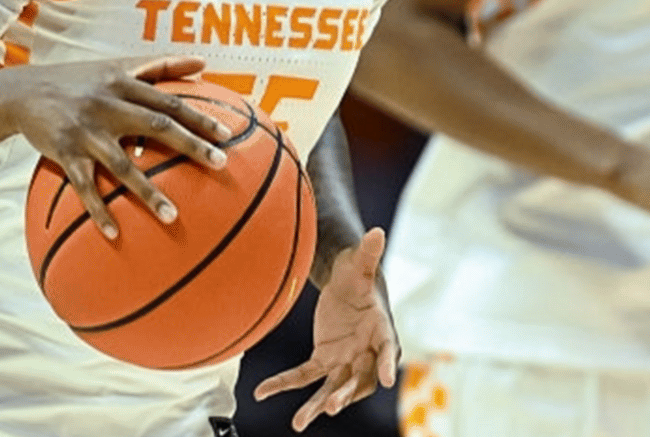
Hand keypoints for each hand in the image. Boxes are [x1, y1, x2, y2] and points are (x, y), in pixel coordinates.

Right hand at [7, 55, 230, 236]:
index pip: (169, 100)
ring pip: (122, 165)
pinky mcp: (64, 152)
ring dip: (148, 193)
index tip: (227, 135)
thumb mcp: (116, 66)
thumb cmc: (78, 80)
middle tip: (220, 164)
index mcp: (123, 83)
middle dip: (190, 145)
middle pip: (156, 126)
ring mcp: (86, 131)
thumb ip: (160, 66)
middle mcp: (108, 105)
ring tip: (172, 216)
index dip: (199, 117)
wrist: (22, 91)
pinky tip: (115, 233)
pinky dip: (99, 211)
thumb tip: (203, 62)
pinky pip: (85, 187)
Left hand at [253, 227, 398, 431]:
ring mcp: (345, 361)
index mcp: (381, 331)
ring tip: (299, 423)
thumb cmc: (359, 277)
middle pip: (358, 379)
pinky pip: (304, 375)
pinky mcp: (324, 361)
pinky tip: (262, 392)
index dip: (386, 364)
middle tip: (331, 407)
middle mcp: (366, 353)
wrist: (347, 287)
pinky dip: (284, 383)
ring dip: (316, 405)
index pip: (387, 349)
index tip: (387, 380)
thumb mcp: (360, 265)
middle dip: (345, 394)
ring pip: (331, 387)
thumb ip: (368, 253)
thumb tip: (376, 232)